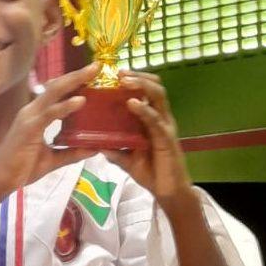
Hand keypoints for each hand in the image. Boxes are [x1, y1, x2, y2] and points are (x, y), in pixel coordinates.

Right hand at [0, 62, 100, 193]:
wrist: (2, 180)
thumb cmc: (23, 169)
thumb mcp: (53, 159)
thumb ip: (72, 153)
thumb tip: (94, 149)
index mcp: (36, 115)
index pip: (56, 93)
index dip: (72, 82)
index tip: (92, 75)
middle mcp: (32, 110)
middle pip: (57, 86)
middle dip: (77, 74)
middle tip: (97, 65)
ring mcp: (29, 116)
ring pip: (54, 92)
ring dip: (74, 80)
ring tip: (92, 72)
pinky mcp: (29, 127)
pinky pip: (50, 113)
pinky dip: (65, 106)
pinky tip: (80, 101)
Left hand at [104, 71, 193, 209]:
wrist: (169, 193)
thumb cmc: (151, 174)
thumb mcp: (127, 160)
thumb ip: (115, 150)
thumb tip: (96, 144)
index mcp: (152, 120)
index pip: (146, 92)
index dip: (134, 80)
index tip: (115, 74)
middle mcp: (161, 118)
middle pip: (154, 87)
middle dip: (138, 76)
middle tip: (119, 72)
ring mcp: (165, 126)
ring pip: (157, 96)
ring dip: (141, 85)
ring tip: (125, 81)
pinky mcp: (167, 138)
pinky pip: (155, 119)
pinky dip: (143, 109)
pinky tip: (131, 103)